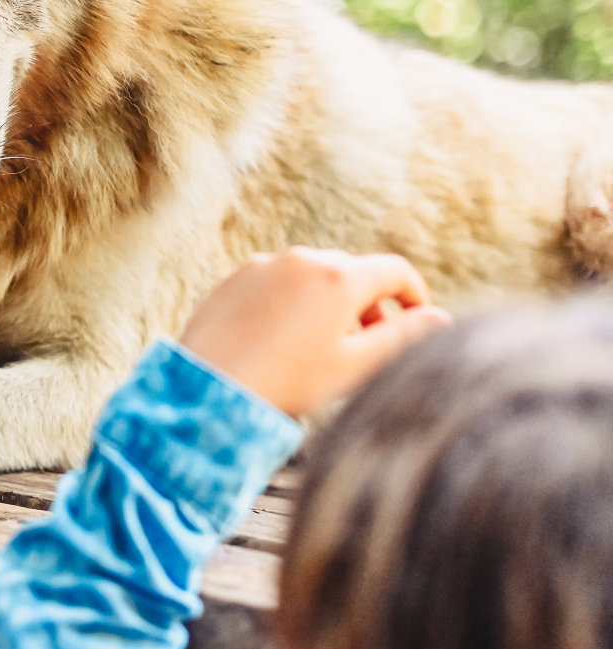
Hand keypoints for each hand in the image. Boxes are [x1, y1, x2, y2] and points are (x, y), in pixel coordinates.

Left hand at [179, 247, 452, 417]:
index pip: (395, 271)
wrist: (208, 388)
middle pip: (352, 274)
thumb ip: (403, 338)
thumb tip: (440, 319)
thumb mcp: (355, 366)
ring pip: (312, 278)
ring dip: (328, 305)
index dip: (414, 294)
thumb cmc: (287, 383)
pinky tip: (281, 343)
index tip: (418, 320)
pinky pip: (277, 285)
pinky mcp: (234, 279)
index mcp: (339, 276)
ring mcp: (264, 265)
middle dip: (368, 306)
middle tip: (367, 347)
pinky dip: (291, 305)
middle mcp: (302, 259)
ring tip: (321, 349)